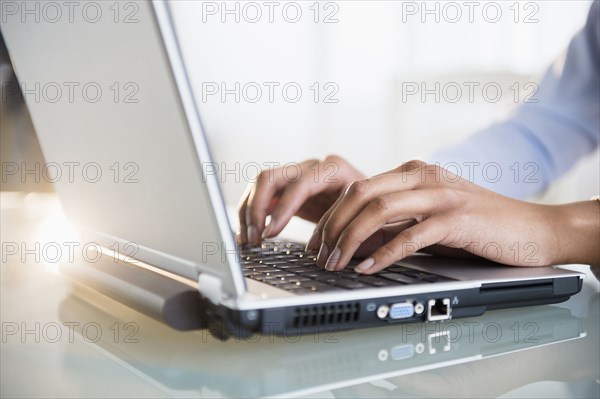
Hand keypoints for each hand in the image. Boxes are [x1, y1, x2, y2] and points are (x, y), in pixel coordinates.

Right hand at [237, 155, 364, 244]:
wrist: (372, 200)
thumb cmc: (371, 209)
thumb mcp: (365, 216)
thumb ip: (346, 228)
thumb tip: (325, 253)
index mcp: (333, 169)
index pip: (300, 184)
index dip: (283, 208)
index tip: (270, 233)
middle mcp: (312, 166)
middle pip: (271, 177)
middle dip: (256, 209)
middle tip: (255, 238)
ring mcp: (297, 173)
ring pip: (260, 184)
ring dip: (249, 211)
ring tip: (249, 240)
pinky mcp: (288, 186)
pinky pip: (261, 194)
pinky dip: (250, 213)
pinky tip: (247, 234)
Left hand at [309, 160, 599, 272]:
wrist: (535, 228)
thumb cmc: (480, 226)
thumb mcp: (431, 216)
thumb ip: (397, 220)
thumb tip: (357, 239)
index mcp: (414, 172)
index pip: (358, 188)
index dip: (331, 216)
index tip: (317, 242)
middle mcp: (424, 177)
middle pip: (361, 194)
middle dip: (332, 227)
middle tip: (318, 255)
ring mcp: (441, 196)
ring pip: (379, 210)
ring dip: (350, 239)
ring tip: (336, 264)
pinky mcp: (458, 219)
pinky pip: (410, 235)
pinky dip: (384, 253)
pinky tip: (368, 269)